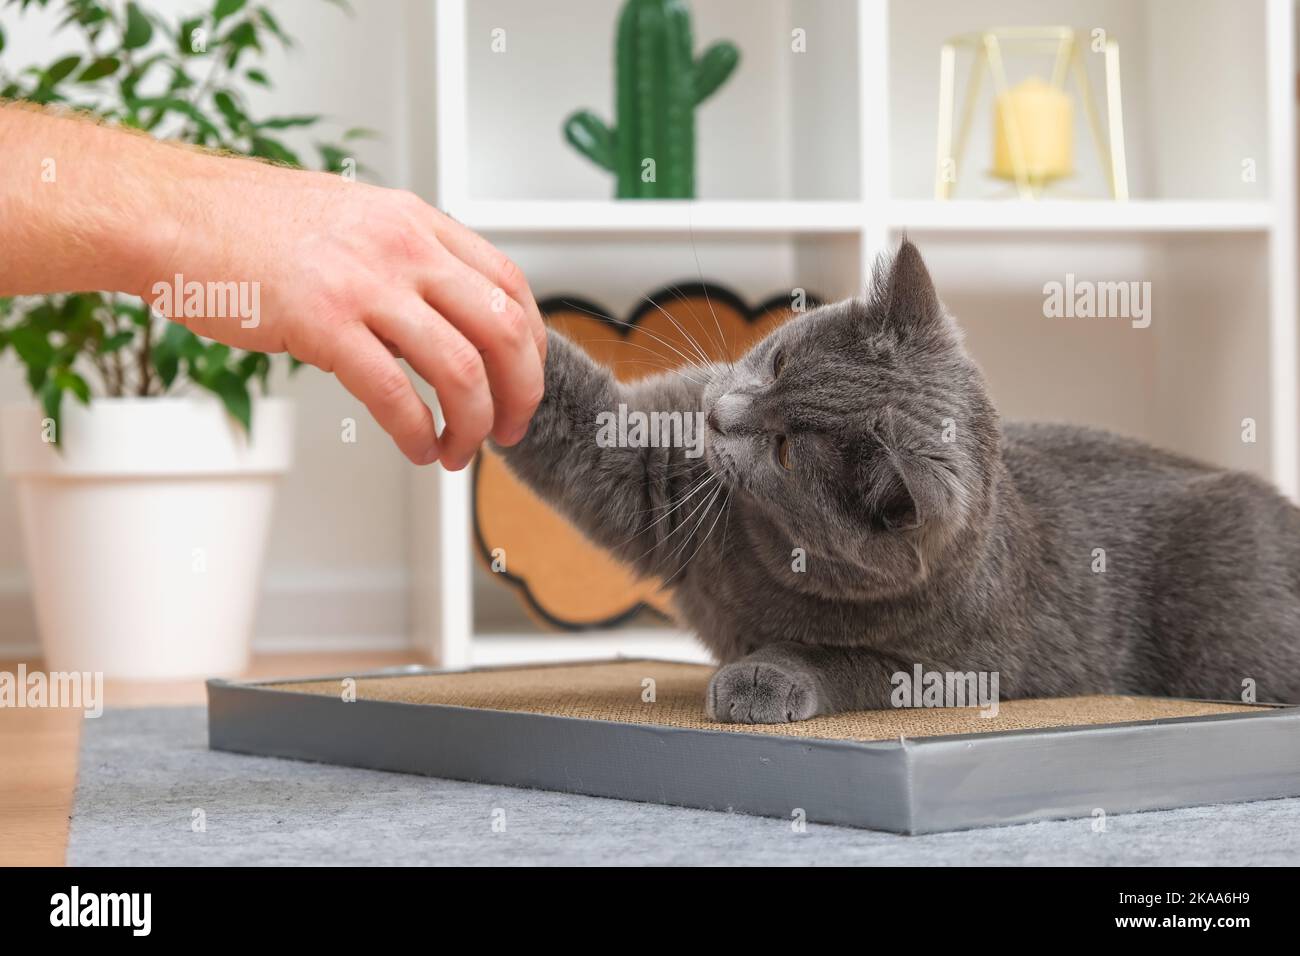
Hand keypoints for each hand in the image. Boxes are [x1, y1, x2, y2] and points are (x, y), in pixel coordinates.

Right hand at [136, 161, 544, 467]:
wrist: (172, 214)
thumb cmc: (251, 226)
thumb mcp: (354, 223)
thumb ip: (406, 266)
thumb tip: (443, 328)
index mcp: (416, 222)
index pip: (510, 285)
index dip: (532, 346)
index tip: (524, 382)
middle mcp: (403, 247)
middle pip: (503, 330)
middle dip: (519, 394)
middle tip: (508, 430)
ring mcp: (364, 283)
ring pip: (461, 369)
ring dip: (471, 424)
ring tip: (457, 451)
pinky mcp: (322, 322)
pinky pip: (394, 393)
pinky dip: (417, 432)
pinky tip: (415, 448)